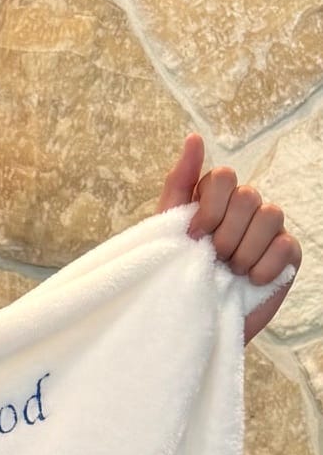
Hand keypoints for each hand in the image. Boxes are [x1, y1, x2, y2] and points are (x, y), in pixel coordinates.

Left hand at [157, 133, 300, 342]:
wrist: (193, 318)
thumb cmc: (175, 269)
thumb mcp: (168, 225)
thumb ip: (179, 181)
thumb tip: (194, 137)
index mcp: (215, 197)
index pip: (223, 175)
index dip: (209, 207)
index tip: (193, 236)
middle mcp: (245, 207)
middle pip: (247, 196)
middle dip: (225, 233)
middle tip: (212, 257)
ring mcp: (269, 230)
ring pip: (271, 214)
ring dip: (243, 249)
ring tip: (228, 270)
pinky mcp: (287, 255)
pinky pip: (285, 245)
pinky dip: (264, 265)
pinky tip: (250, 279)